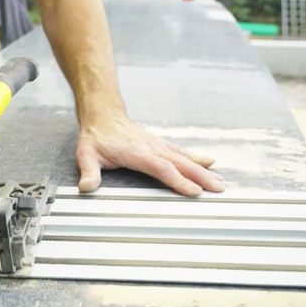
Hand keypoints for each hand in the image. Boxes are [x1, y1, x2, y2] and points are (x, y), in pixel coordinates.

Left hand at [76, 114, 223, 195]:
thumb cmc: (96, 137)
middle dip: (200, 177)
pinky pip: (181, 151)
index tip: (195, 192)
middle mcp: (152, 148)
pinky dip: (197, 157)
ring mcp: (158, 145)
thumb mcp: (86, 155)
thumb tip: (85, 188)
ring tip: (220, 181)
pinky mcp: (160, 144)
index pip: (162, 169)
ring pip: (184, 158)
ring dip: (203, 170)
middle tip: (219, 189)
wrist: (102, 114)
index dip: (178, 180)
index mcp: (137, 154)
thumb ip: (89, 173)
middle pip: (180, 164)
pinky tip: (210, 162)